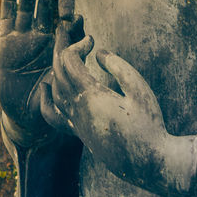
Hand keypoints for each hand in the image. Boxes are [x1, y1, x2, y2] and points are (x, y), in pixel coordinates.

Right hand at [0, 0, 77, 147]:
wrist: (29, 116)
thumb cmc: (53, 103)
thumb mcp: (67, 84)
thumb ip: (74, 68)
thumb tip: (87, 46)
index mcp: (61, 44)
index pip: (67, 20)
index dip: (69, 9)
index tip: (71, 0)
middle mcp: (43, 35)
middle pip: (48, 2)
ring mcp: (24, 36)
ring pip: (28, 3)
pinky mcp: (5, 40)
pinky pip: (7, 13)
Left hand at [51, 27, 187, 194]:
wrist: (147, 163)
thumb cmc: (149, 125)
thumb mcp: (140, 90)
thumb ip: (119, 67)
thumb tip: (99, 53)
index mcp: (91, 96)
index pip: (70, 61)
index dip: (78, 45)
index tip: (92, 39)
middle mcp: (78, 109)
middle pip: (57, 72)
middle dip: (61, 50)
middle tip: (68, 33)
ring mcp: (77, 123)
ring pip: (55, 91)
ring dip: (57, 71)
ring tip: (66, 56)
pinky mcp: (80, 134)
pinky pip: (54, 116)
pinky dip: (47, 100)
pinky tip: (47, 90)